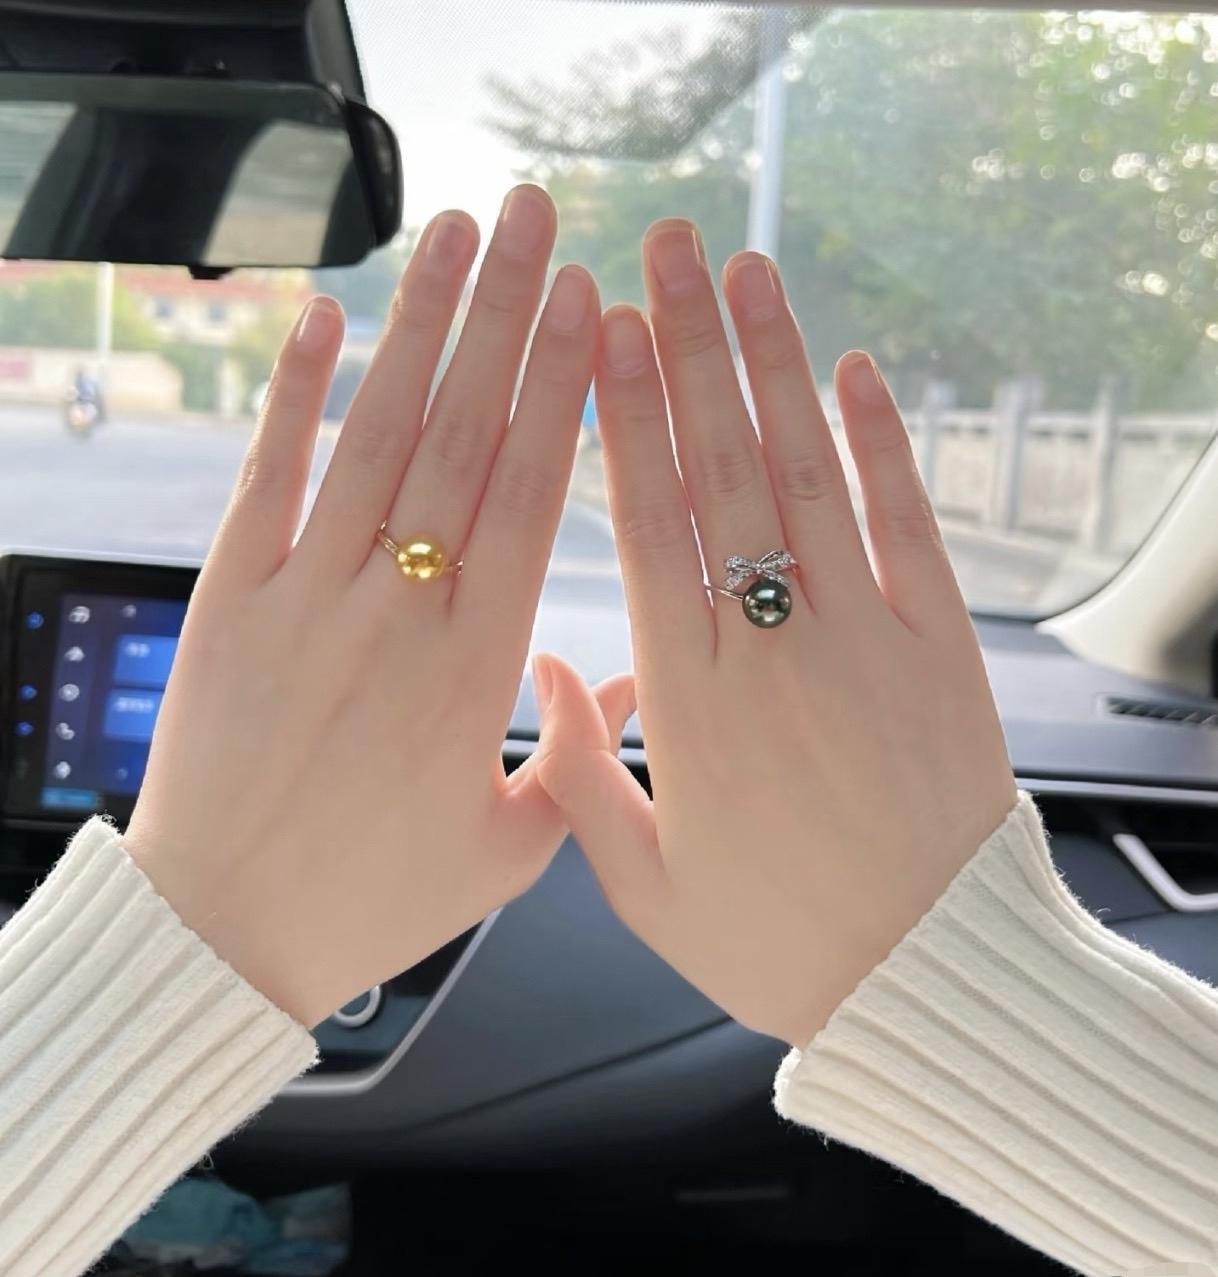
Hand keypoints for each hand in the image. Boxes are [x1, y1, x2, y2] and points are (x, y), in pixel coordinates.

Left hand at [122, 187, 626, 1027]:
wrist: (225, 933)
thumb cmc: (373, 897)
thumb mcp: (509, 849)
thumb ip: (582, 758)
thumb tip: (632, 679)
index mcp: (476, 668)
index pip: (533, 496)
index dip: (562, 389)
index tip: (589, 305)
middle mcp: (397, 610)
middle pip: (464, 436)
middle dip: (507, 316)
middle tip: (541, 218)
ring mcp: (306, 595)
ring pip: (376, 435)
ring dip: (420, 326)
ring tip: (456, 233)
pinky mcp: (228, 599)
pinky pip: (268, 477)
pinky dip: (293, 392)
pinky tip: (322, 315)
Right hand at [533, 220, 1016, 1047]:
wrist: (930, 984)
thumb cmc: (781, 941)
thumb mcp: (649, 887)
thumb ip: (583, 774)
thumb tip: (549, 671)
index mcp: (694, 703)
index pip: (647, 528)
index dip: (622, 419)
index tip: (604, 332)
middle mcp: (774, 649)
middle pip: (721, 471)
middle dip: (688, 351)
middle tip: (662, 251)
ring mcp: (865, 640)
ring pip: (808, 478)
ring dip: (776, 367)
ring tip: (746, 272)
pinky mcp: (941, 652)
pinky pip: (909, 528)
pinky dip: (885, 446)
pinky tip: (859, 371)